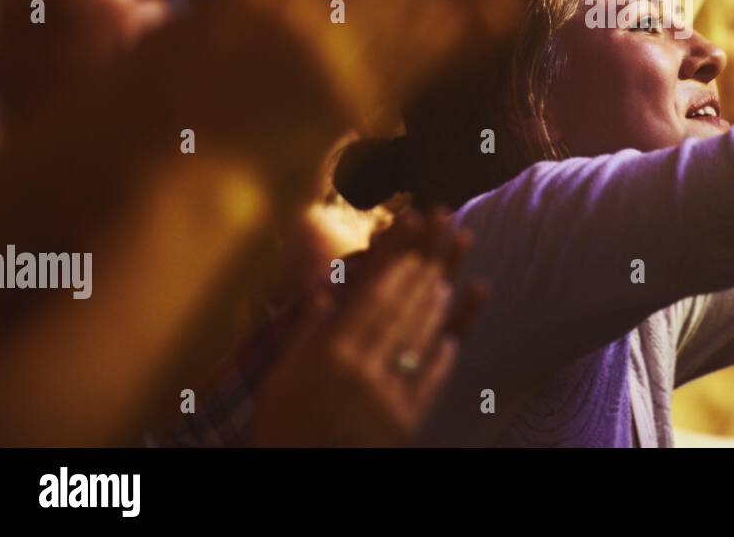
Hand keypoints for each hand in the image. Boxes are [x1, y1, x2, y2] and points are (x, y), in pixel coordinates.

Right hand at [253, 207, 482, 445]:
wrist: (297, 477)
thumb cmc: (284, 428)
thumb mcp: (282, 378)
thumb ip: (306, 334)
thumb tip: (323, 292)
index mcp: (331, 355)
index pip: (372, 303)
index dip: (397, 277)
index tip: (413, 257)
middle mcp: (362, 371)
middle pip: (400, 317)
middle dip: (421, 285)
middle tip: (436, 262)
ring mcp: (386, 397)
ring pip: (417, 343)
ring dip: (434, 313)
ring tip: (445, 289)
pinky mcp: (404, 423)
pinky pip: (428, 385)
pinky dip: (440, 362)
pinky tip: (450, 344)